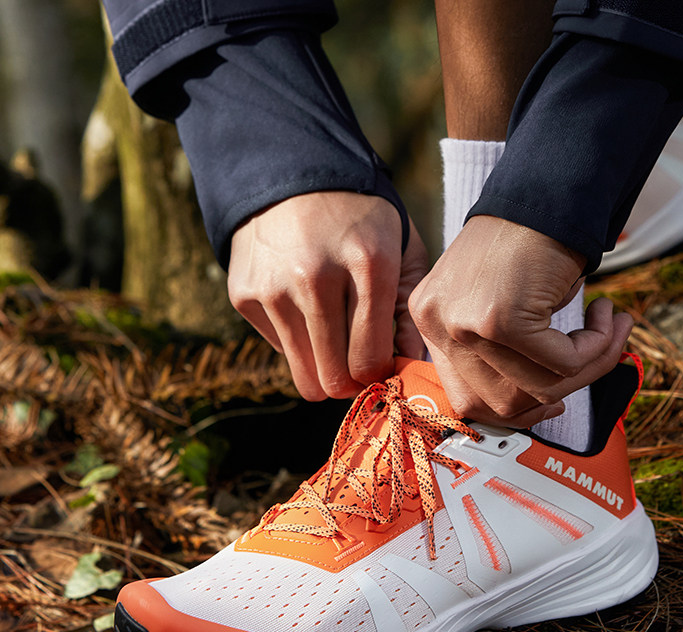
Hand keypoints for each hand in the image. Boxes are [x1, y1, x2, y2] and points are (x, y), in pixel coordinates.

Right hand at [228, 192, 427, 399]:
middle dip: (351, 383)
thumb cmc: (361, 220)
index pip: (370, 360)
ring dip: (323, 369)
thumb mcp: (402, 251)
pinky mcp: (243, 294)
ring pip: (304, 376)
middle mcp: (315, 277)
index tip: (382, 366)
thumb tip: (415, 369)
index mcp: (367, 264)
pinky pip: (280, 349)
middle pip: (334, 378)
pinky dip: (296, 339)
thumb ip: (412, 312)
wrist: (291, 174)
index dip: (379, 375)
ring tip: (335, 343)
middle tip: (358, 365)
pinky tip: (303, 305)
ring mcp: (273, 287)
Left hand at [409, 215, 632, 426]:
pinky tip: (605, 315)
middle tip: (596, 356)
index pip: (468, 400)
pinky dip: (598, 347)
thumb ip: (501, 354)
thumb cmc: (530, 243)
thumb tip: (540, 404)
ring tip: (608, 329)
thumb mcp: (499, 302)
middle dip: (561, 390)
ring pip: (540, 388)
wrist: (550, 190)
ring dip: (589, 365)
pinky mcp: (499, 319)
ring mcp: (463, 324)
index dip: (518, 409)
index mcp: (431, 322)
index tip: (554, 399)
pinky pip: (565, 364)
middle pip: (503, 404)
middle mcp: (437, 325)